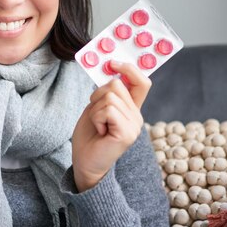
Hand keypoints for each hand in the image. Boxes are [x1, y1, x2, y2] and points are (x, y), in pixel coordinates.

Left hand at [72, 61, 150, 191]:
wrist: (85, 163)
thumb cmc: (89, 136)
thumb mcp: (97, 108)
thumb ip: (107, 93)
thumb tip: (111, 71)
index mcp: (132, 109)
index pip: (141, 82)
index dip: (129, 68)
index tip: (113, 62)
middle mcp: (137, 116)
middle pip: (116, 85)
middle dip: (97, 96)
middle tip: (95, 115)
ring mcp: (134, 125)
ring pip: (109, 96)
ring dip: (95, 110)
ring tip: (97, 125)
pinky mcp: (127, 134)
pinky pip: (108, 110)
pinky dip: (96, 118)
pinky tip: (99, 131)